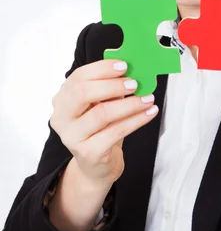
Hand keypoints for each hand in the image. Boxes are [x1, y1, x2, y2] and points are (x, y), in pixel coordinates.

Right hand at [50, 59, 158, 185]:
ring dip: (130, 104)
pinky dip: (136, 120)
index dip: (102, 69)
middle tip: (135, 83)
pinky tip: (149, 113)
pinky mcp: (88, 153)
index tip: (124, 65)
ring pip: (102, 113)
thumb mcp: (101, 104)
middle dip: (112, 85)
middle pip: (83, 93)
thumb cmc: (100, 129)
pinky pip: (115, 132)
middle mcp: (61, 117)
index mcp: (63, 99)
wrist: (96, 165)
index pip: (78, 77)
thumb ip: (110, 87)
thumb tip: (133, 69)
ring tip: (148, 98)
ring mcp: (72, 136)